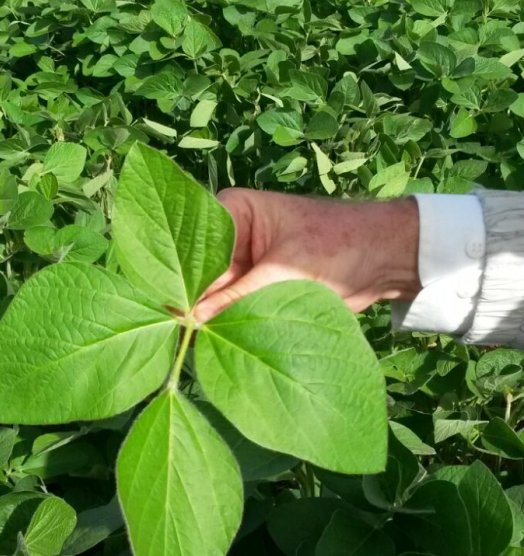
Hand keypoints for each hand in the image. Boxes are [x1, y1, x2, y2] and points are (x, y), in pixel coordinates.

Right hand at [195, 189, 420, 321]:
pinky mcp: (257, 289)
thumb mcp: (282, 273)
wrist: (387, 259)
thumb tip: (191, 323)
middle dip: (191, 302)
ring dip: (209, 318)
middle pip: (197, 273)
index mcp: (231, 212)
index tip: (168, 310)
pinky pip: (233, 309)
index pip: (190, 245)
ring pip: (213, 296)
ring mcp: (243, 264)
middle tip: (176, 334)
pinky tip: (212, 343)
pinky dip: (228, 325)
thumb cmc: (338, 247)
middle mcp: (231, 236)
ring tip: (191, 342)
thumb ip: (235, 300)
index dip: (177, 277)